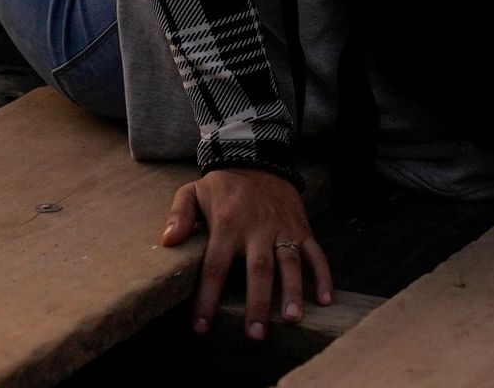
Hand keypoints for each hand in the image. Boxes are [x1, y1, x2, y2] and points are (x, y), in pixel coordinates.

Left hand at [162, 165, 333, 340]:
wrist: (258, 158)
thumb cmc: (222, 186)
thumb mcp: (192, 192)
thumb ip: (179, 216)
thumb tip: (168, 241)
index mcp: (227, 225)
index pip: (215, 266)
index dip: (207, 298)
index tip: (201, 327)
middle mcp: (257, 229)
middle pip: (258, 270)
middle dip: (257, 303)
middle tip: (255, 335)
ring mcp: (283, 229)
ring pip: (290, 262)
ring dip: (292, 291)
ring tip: (291, 319)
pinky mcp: (302, 228)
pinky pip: (317, 253)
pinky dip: (324, 276)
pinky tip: (326, 300)